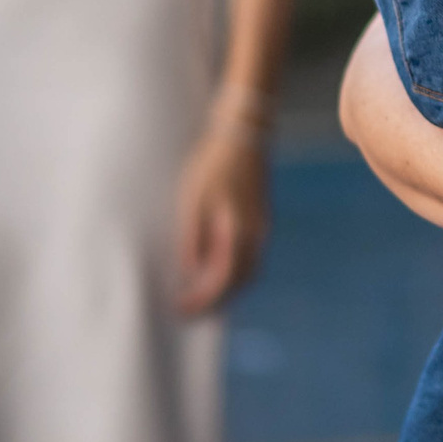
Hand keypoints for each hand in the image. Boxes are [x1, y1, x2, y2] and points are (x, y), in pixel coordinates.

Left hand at [173, 121, 270, 313]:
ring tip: (200, 294)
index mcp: (240, 233)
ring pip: (248, 271)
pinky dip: (233, 270)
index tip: (180, 310)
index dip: (202, 301)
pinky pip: (249, 256)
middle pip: (240, 282)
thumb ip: (193, 239)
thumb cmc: (214, 163)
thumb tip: (190, 272)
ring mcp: (263, 226)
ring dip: (226, 288)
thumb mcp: (194, 200)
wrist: (243, 131)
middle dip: (216, 301)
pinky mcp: (261, 217)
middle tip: (189, 310)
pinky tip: (215, 266)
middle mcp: (257, 235)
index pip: (223, 282)